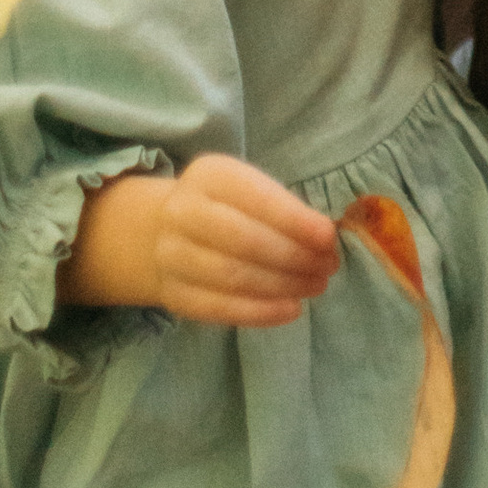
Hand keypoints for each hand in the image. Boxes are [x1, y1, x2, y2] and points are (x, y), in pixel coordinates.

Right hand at [62, 156, 337, 326]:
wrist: (158, 232)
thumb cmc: (223, 207)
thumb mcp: (247, 190)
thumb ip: (283, 209)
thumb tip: (327, 238)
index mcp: (208, 175)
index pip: (256, 198)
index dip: (295, 220)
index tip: (329, 237)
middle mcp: (183, 212)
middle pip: (245, 240)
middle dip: (294, 256)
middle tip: (328, 266)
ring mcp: (172, 256)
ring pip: (233, 277)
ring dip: (283, 285)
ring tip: (315, 286)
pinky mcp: (174, 295)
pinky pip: (220, 308)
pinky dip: (260, 312)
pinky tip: (291, 309)